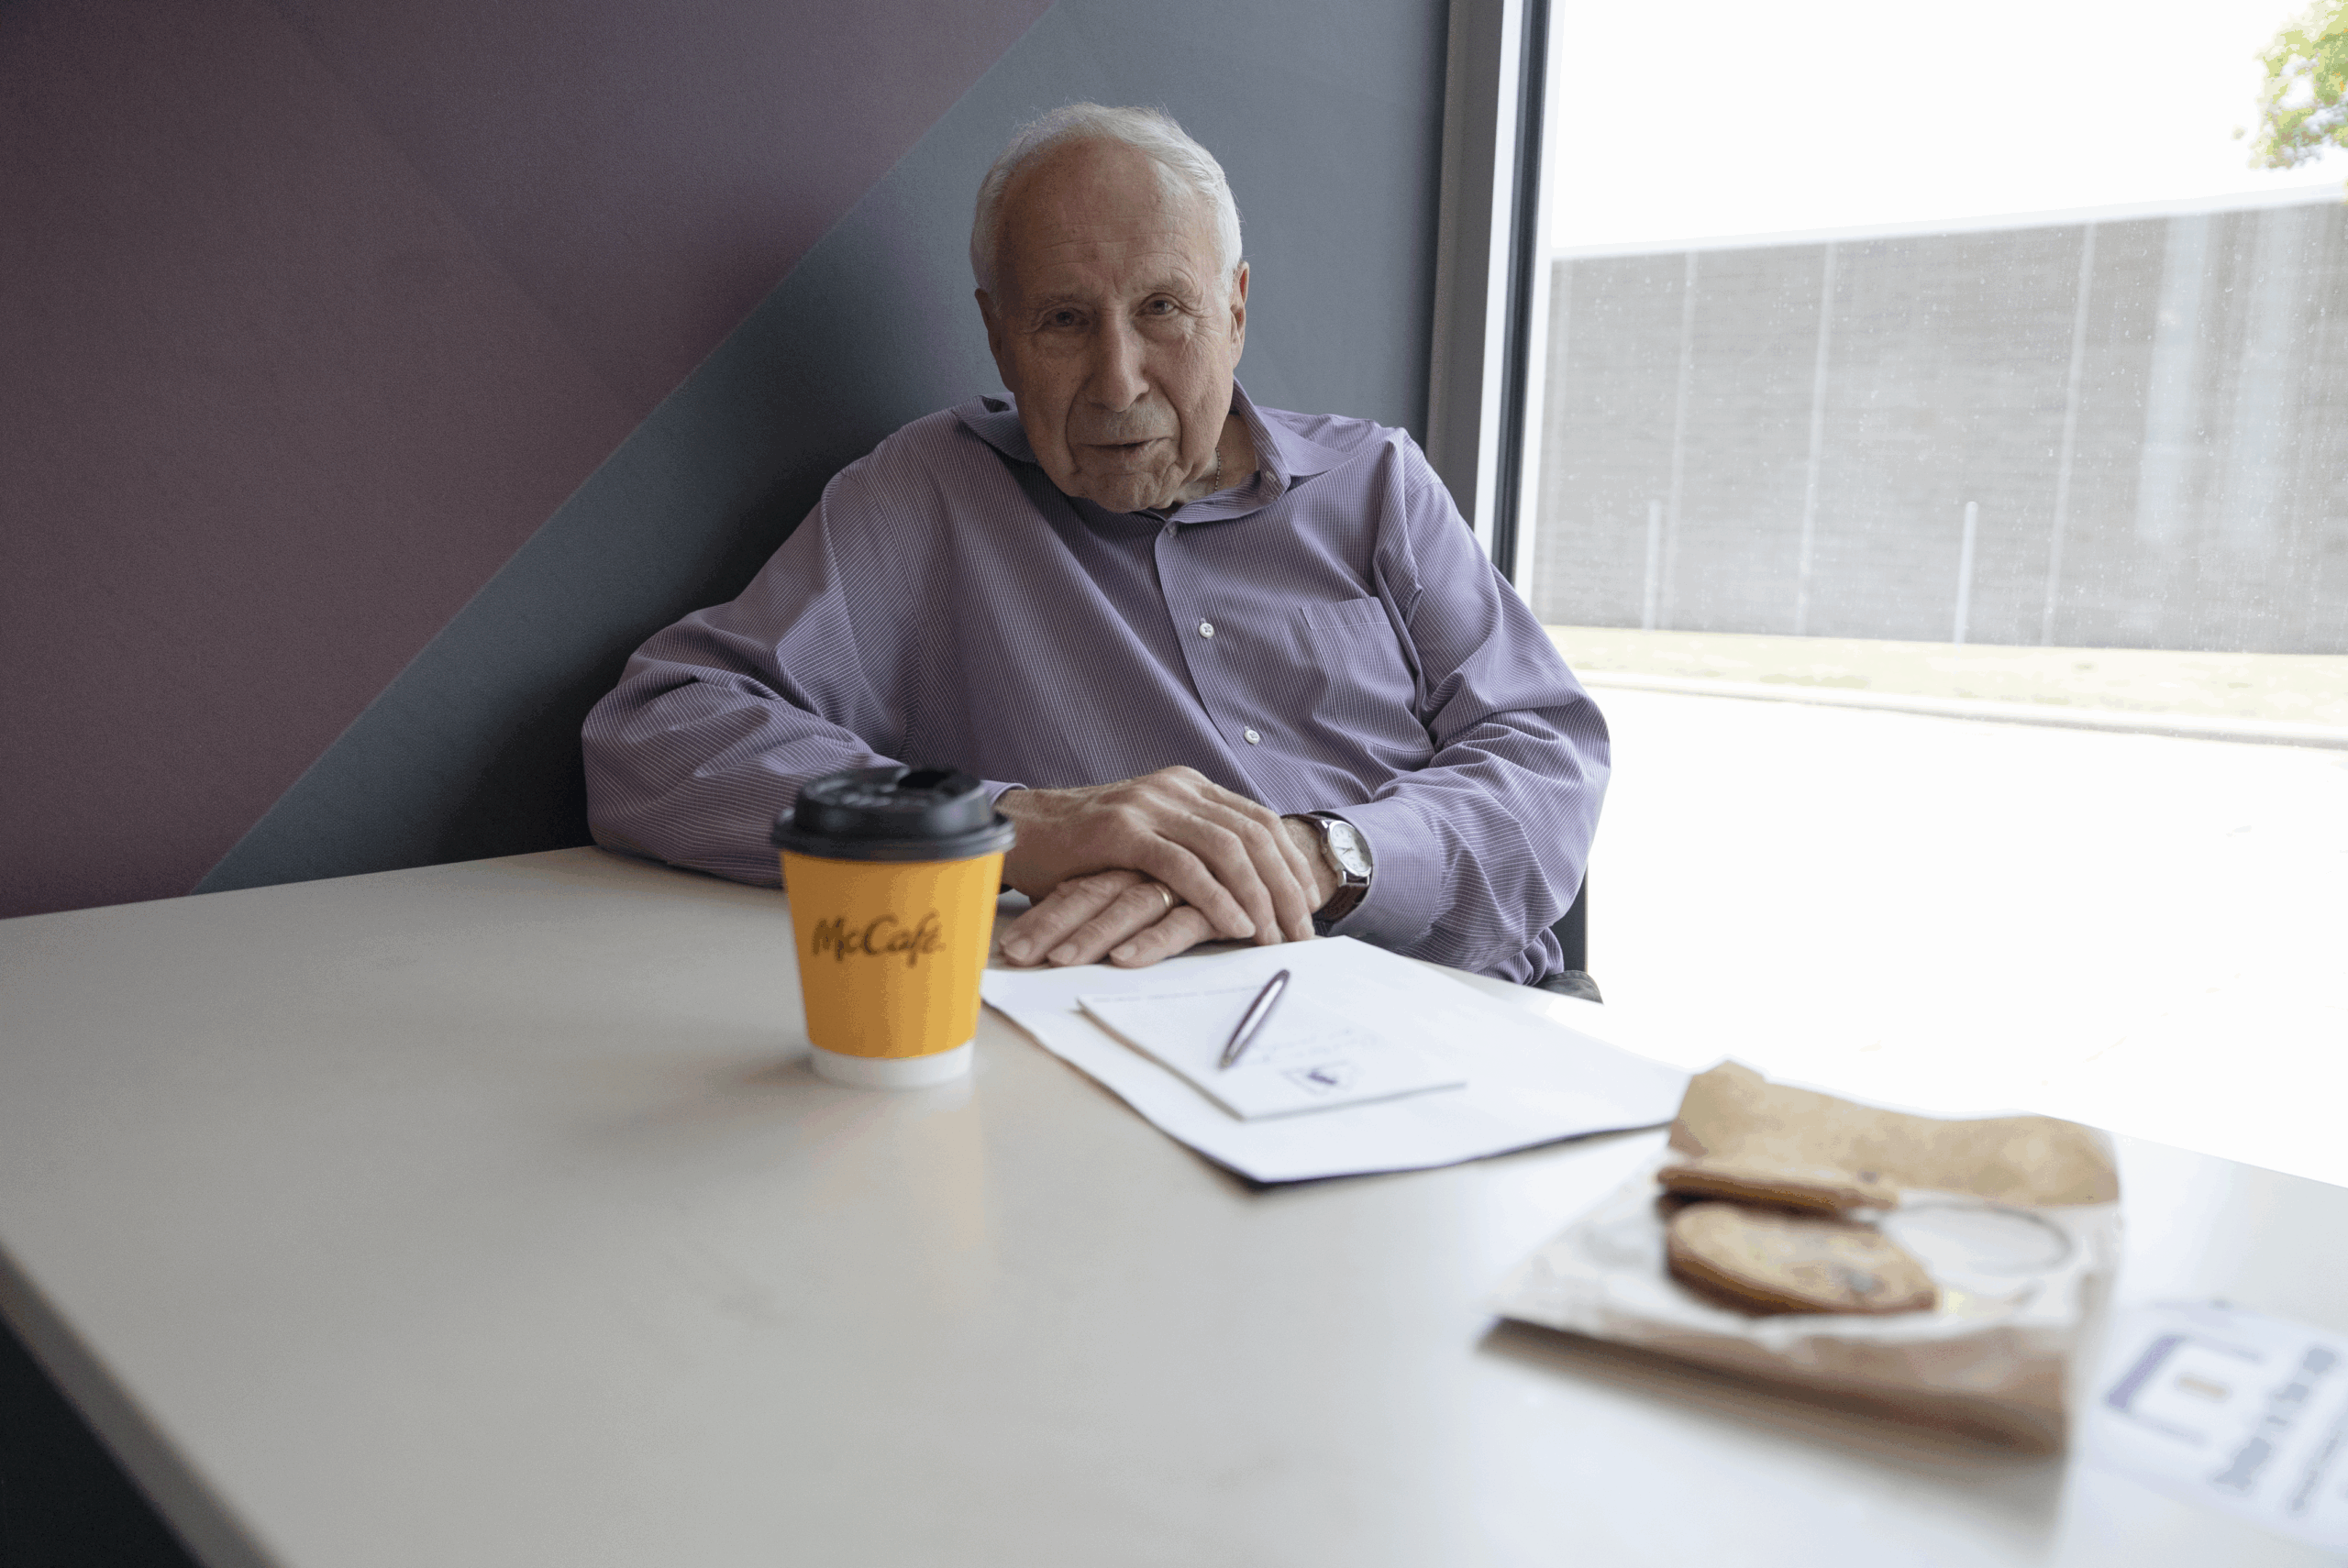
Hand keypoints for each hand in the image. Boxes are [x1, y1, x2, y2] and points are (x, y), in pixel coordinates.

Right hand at [998, 817, 1340, 969]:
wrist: (1019, 831)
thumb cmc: (1084, 848)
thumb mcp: (1150, 837)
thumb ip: (1192, 848)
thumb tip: (1248, 889)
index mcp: (1189, 786)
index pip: (1260, 822)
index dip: (1291, 866)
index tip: (1309, 909)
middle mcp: (1176, 788)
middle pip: (1254, 835)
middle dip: (1286, 888)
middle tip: (1303, 934)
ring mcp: (1149, 806)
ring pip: (1227, 850)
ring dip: (1259, 898)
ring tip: (1275, 938)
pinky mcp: (1122, 832)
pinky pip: (1184, 867)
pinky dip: (1217, 898)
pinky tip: (1236, 926)